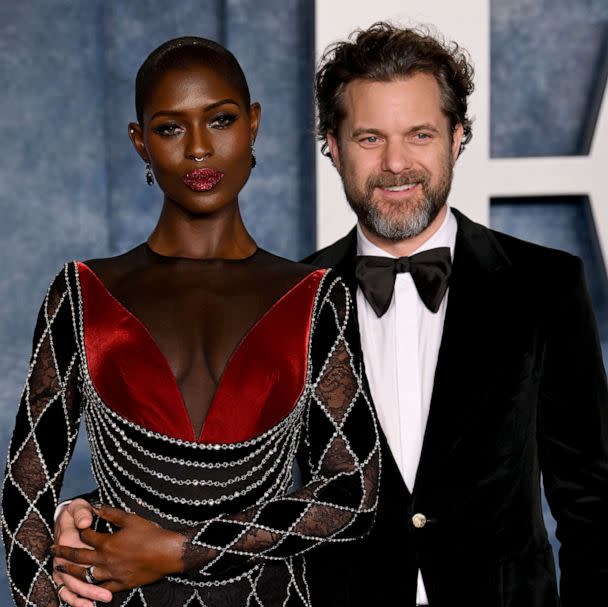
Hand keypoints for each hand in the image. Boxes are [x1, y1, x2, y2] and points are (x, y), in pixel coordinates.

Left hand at [52, 504, 185, 592]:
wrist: (167, 553)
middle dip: (64, 553)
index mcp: (107, 543)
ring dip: (73, 573)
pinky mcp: (121, 584)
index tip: (71, 527)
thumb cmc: (150, 534)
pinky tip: (88, 588)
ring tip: (62, 571)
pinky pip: (103, 589)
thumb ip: (111, 513)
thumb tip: (96, 507)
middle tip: (53, 550)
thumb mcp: (130, 519)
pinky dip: (94, 589)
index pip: (86, 536)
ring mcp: (112, 574)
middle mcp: (106, 560)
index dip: (78, 530)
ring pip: (86, 576)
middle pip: (79, 557)